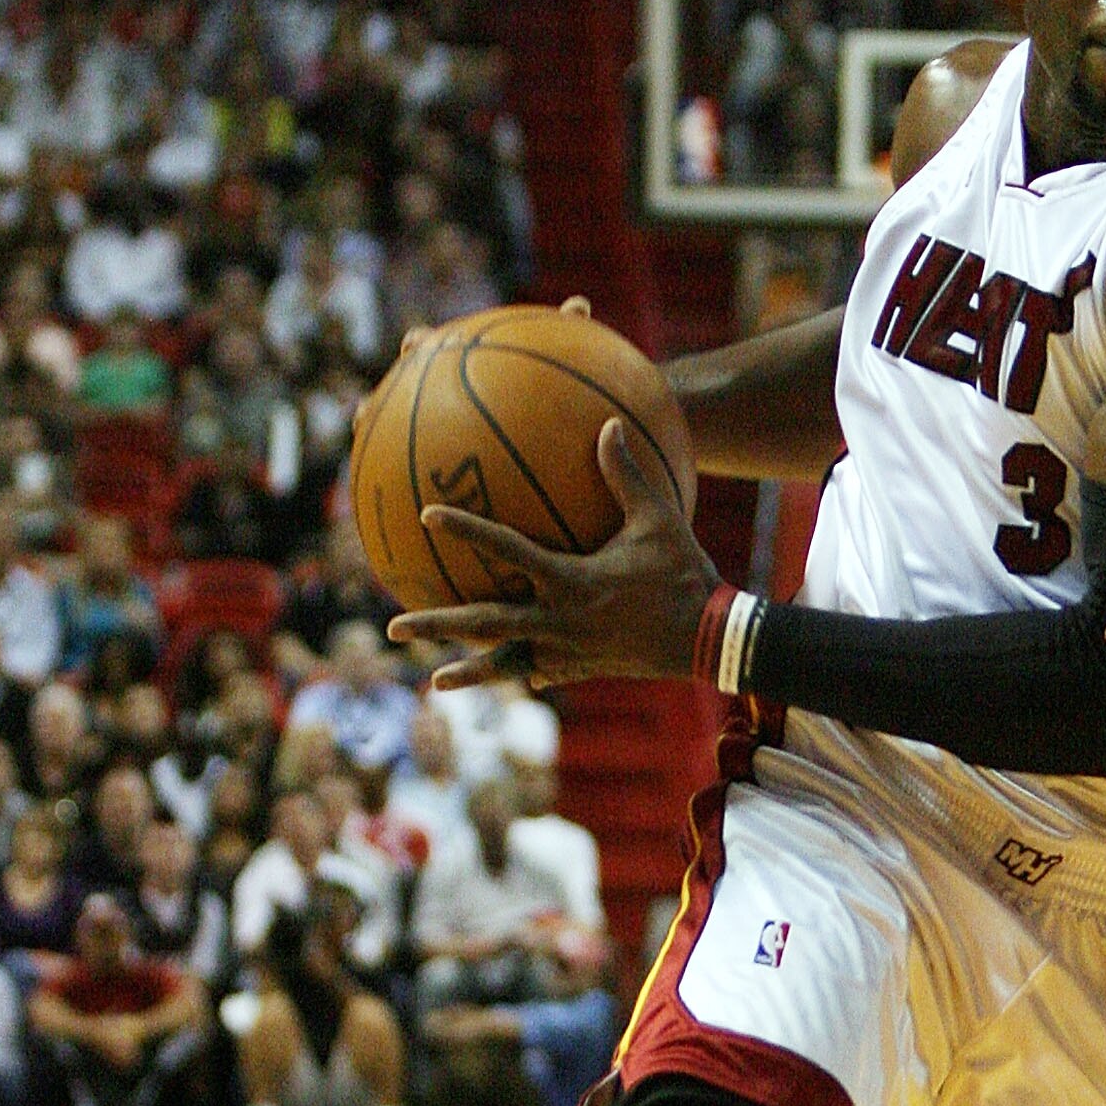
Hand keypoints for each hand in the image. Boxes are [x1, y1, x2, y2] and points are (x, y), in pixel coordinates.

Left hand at [386, 418, 716, 689]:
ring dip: (469, 672)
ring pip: (506, 663)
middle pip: (485, 624)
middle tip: (394, 626)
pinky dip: (521, 671)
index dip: (466, 529)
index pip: (506, 549)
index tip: (427, 514)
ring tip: (433, 680)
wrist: (710, 640)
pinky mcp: (582, 669)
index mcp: (569, 580)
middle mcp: (558, 621)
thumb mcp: (659, 520)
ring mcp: (567, 651)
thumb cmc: (685, 575)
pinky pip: (542, 671)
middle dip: (438, 625)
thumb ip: (627, 475)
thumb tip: (607, 425)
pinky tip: (508, 673)